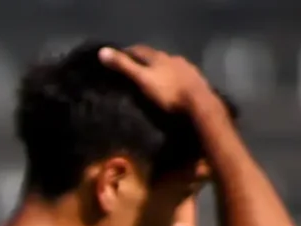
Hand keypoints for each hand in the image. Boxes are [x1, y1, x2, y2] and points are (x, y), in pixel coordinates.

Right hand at [99, 44, 216, 116]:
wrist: (198, 101)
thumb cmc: (168, 91)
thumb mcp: (142, 79)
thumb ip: (124, 67)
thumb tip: (102, 52)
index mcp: (158, 57)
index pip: (139, 49)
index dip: (127, 52)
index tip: (117, 56)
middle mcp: (172, 58)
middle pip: (154, 56)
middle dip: (142, 60)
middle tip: (131, 68)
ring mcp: (184, 67)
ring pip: (167, 65)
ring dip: (158, 69)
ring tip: (149, 79)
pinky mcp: (193, 78)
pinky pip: (178, 74)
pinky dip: (170, 77)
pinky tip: (169, 85)